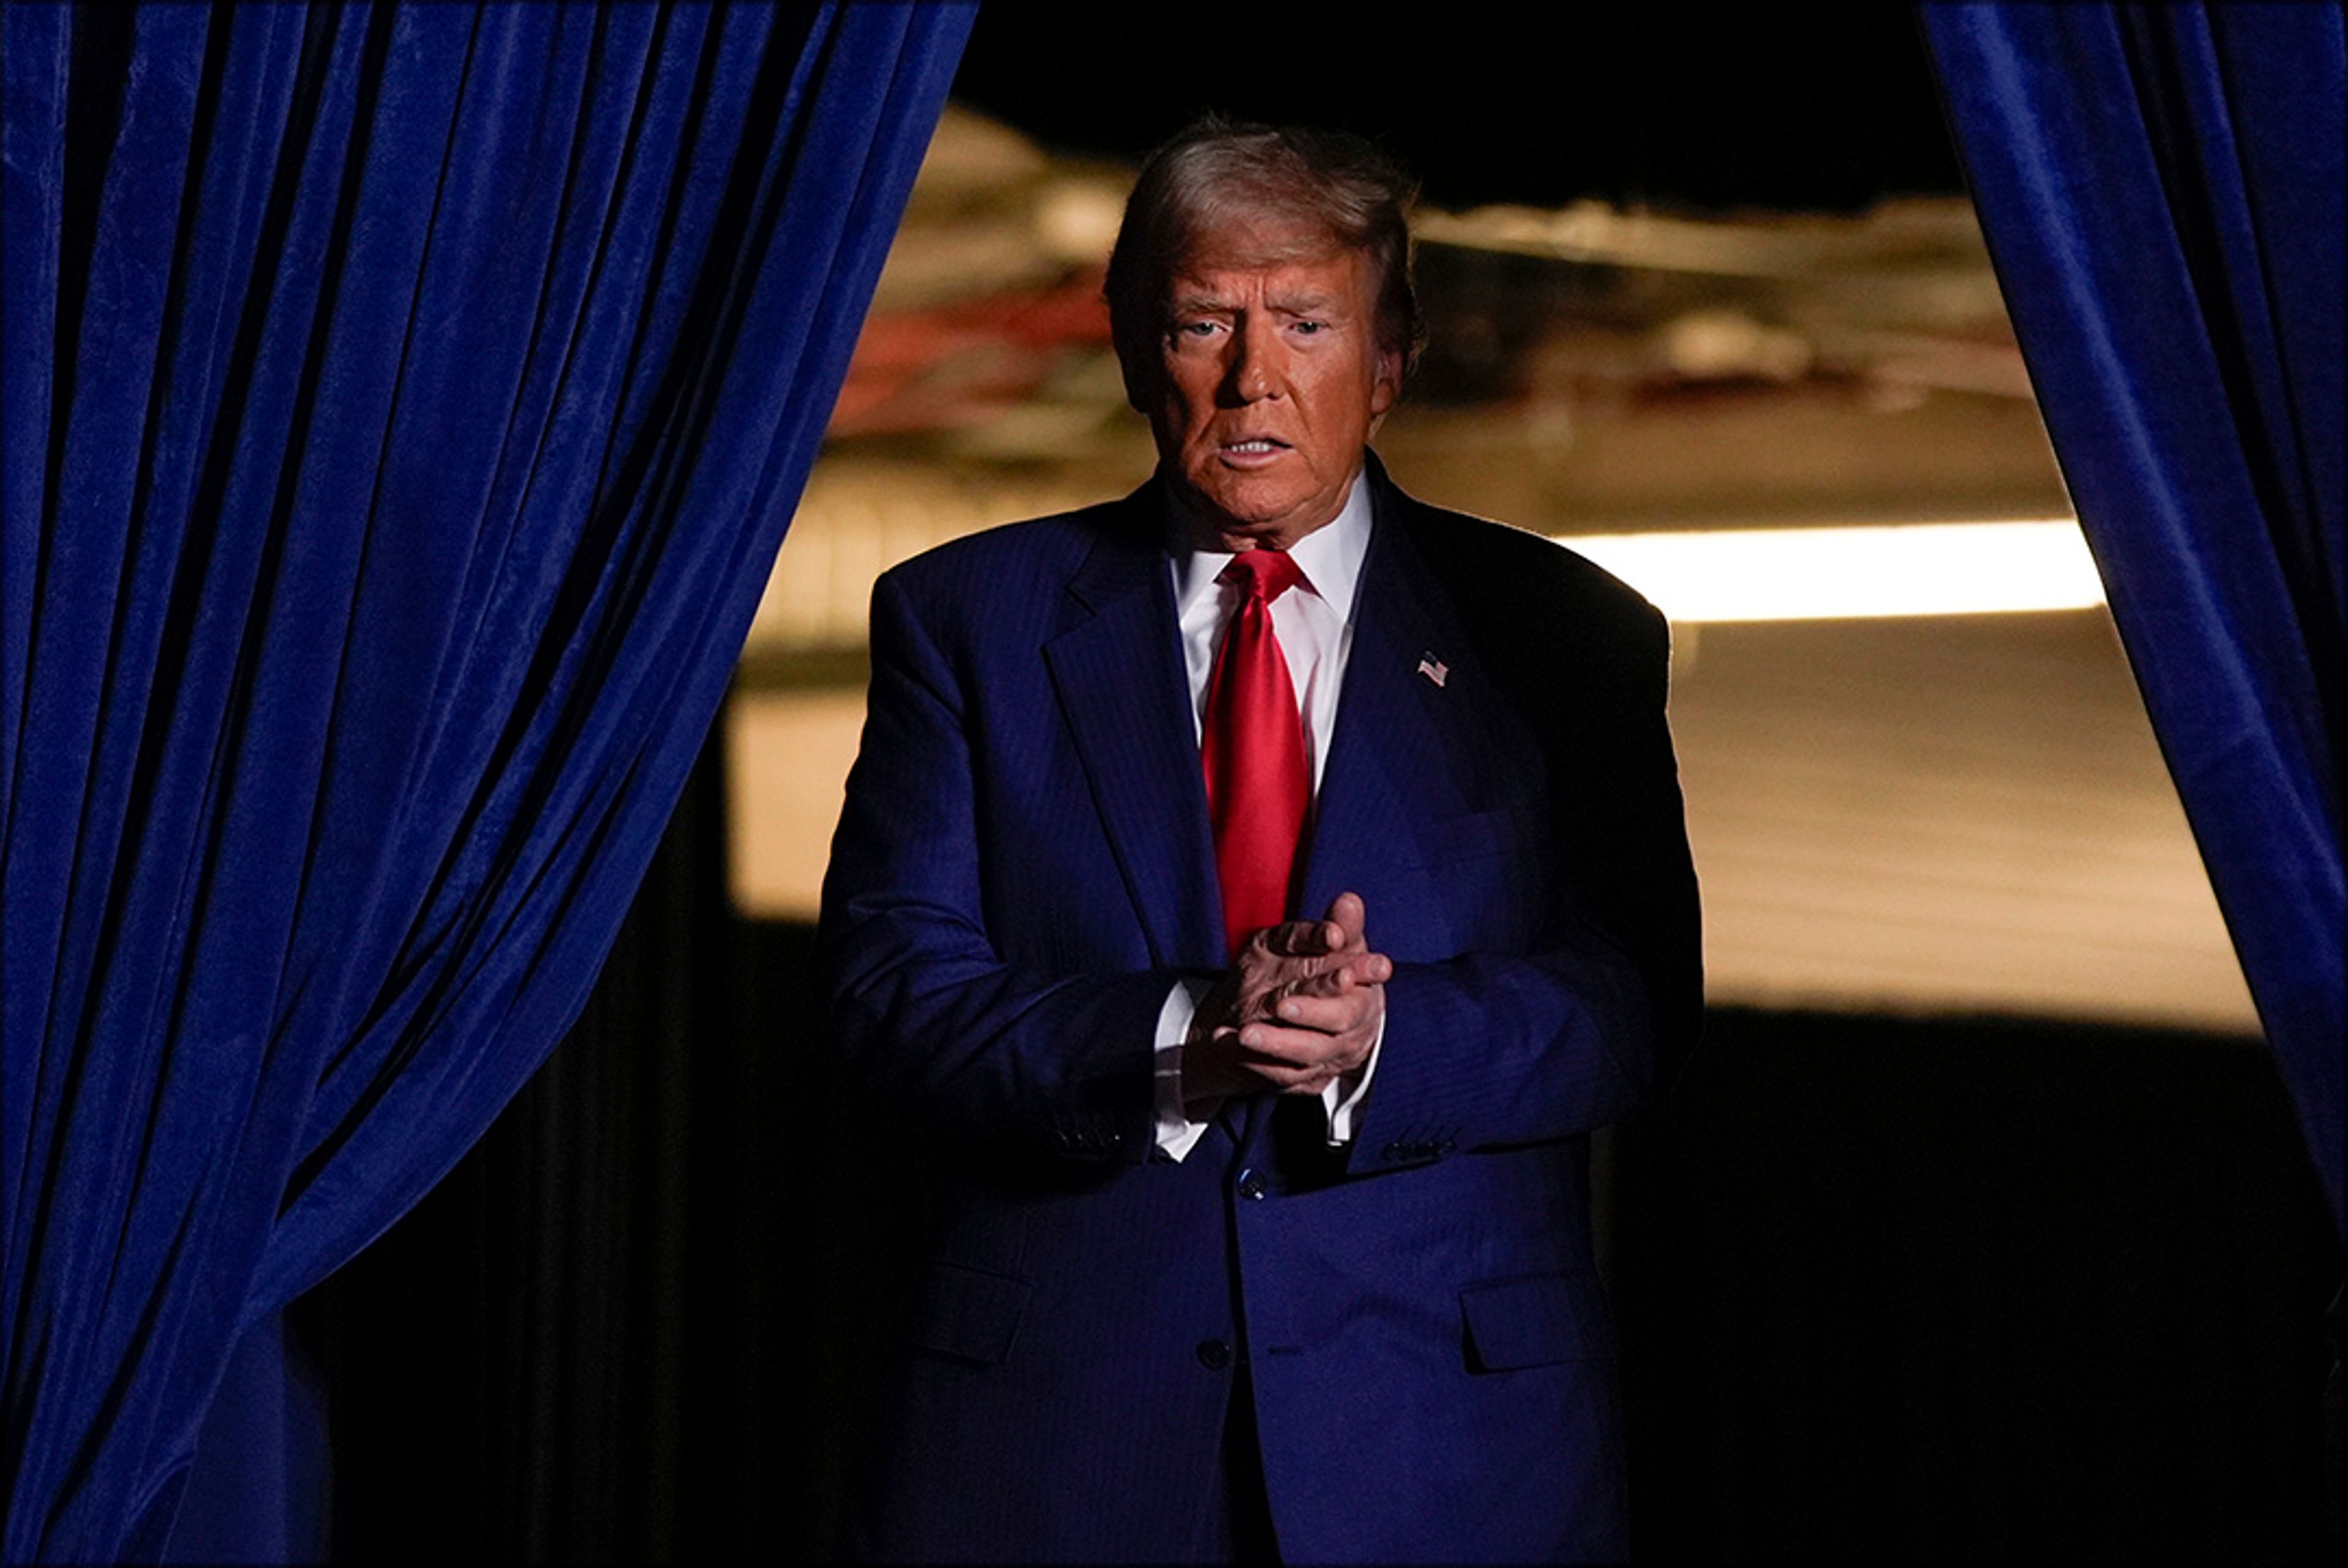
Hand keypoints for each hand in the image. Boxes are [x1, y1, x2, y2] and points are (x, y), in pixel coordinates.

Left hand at [1184, 891, 1389, 1107]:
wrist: (1304, 1018)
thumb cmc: (1324, 971)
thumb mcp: (1330, 945)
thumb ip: (1341, 925)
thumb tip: (1348, 900)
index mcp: (1366, 995)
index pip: (1363, 991)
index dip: (1352, 982)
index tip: (1343, 974)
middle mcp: (1353, 1030)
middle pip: (1338, 1025)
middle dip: (1311, 1014)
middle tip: (1281, 1006)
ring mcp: (1329, 1057)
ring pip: (1306, 1055)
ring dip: (1275, 1044)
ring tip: (1244, 1034)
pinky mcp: (1303, 1077)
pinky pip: (1279, 1074)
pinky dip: (1253, 1060)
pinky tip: (1227, 1042)